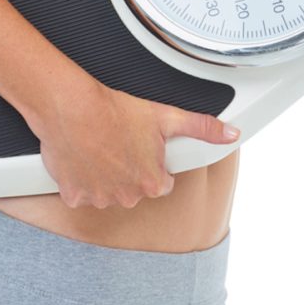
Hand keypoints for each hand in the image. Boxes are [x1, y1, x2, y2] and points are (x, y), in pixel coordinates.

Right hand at [30, 76, 239, 208]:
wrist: (72, 106)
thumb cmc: (116, 110)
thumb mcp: (166, 116)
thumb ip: (202, 128)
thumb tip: (231, 134)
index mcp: (153, 183)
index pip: (161, 182)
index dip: (153, 163)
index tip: (143, 147)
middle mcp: (128, 197)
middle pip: (134, 189)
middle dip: (128, 170)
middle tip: (120, 142)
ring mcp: (99, 198)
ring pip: (107, 191)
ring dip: (104, 175)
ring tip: (100, 147)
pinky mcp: (74, 195)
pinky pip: (80, 192)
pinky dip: (80, 179)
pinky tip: (82, 156)